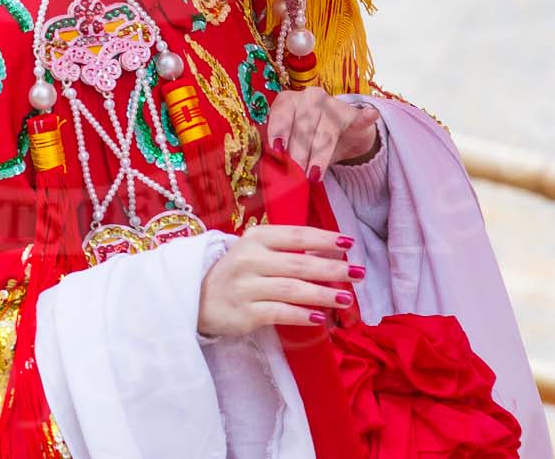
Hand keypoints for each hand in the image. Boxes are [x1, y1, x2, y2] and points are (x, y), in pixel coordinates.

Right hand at [196, 223, 358, 337]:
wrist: (196, 298)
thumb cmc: (236, 273)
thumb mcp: (256, 253)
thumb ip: (287, 251)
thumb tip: (330, 255)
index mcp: (256, 238)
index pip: (296, 235)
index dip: (324, 239)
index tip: (349, 243)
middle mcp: (250, 259)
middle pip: (299, 263)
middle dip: (332, 268)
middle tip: (358, 273)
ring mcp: (246, 286)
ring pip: (292, 289)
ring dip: (322, 294)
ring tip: (346, 298)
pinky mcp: (244, 313)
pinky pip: (278, 312)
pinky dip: (301, 315)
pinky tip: (320, 318)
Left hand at [265, 87, 380, 180]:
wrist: (342, 134)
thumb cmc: (308, 139)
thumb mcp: (292, 144)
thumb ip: (282, 152)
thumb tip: (270, 170)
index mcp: (288, 102)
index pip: (281, 115)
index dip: (279, 132)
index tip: (278, 150)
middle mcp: (309, 98)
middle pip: (303, 127)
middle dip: (299, 153)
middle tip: (296, 174)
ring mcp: (333, 104)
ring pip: (325, 130)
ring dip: (320, 154)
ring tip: (315, 175)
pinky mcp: (354, 114)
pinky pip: (360, 116)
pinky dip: (365, 117)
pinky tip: (371, 115)